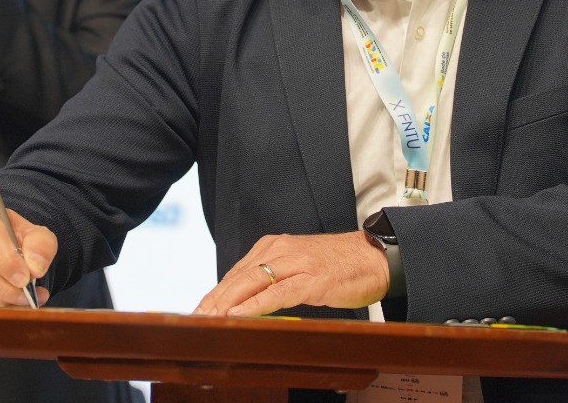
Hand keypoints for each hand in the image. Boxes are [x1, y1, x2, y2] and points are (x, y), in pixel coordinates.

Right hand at [0, 198, 56, 305]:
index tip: (25, 278)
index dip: (8, 261)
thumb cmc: (16, 238)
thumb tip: (35, 267)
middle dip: (4, 286)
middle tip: (24, 294)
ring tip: (19, 298)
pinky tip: (4, 301)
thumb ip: (41, 245)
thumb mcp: (35, 234)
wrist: (0, 246)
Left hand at [192, 232, 388, 317]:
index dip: (215, 293)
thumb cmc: (337, 267)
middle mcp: (280, 249)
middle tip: (193, 320)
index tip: (197, 311)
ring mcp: (296, 263)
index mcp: (273, 246)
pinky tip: (239, 316)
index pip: (236, 272)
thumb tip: (246, 304)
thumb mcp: (298, 270)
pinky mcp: (312, 279)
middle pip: (238, 277)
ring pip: (252, 282)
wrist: (374, 257)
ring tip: (208, 319)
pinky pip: (277, 293)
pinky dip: (255, 305)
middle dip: (214, 300)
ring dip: (227, 303)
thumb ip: (273, 281)